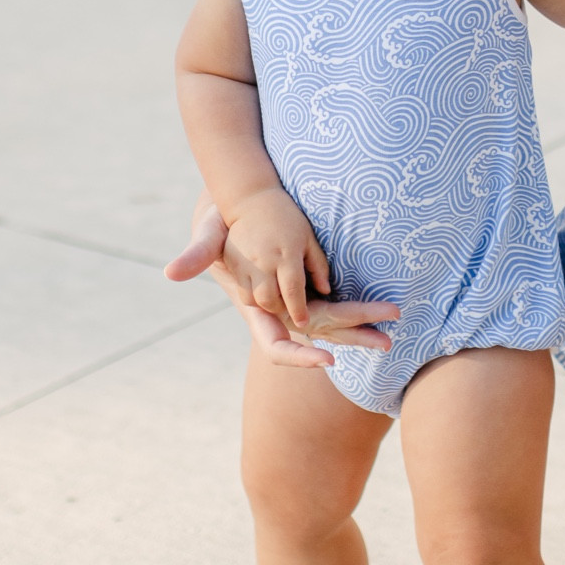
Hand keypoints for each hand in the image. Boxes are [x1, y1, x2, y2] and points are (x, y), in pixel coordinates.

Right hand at [166, 190, 398, 363]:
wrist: (234, 206)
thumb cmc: (220, 216)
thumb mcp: (209, 230)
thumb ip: (197, 252)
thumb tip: (170, 272)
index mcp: (254, 305)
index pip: (276, 345)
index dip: (300, 357)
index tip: (329, 359)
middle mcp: (277, 309)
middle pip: (318, 334)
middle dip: (352, 337)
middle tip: (388, 339)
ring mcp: (293, 299)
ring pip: (331, 322)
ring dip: (361, 327)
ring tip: (393, 333)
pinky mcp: (307, 285)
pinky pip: (335, 304)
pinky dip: (356, 311)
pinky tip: (381, 314)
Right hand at [213, 184, 336, 326]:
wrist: (250, 199)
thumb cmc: (287, 218)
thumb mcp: (308, 237)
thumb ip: (318, 265)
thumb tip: (326, 290)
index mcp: (286, 254)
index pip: (293, 291)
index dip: (299, 310)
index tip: (303, 322)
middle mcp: (264, 261)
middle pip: (270, 300)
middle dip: (281, 310)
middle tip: (290, 307)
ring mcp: (245, 263)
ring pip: (254, 300)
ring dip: (266, 305)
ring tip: (278, 299)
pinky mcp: (232, 263)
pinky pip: (243, 291)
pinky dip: (254, 297)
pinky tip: (264, 291)